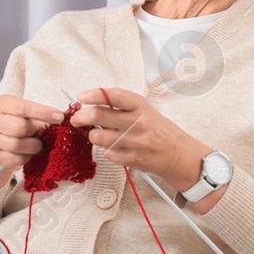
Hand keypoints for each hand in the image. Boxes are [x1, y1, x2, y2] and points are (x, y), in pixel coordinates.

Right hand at [0, 95, 65, 187]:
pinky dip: (27, 158)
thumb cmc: (16, 125)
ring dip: (34, 146)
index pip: (23, 107)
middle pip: (20, 127)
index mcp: (1, 104)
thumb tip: (58, 118)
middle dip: (37, 132)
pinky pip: (17, 159)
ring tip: (37, 145)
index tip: (59, 117)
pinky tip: (28, 154)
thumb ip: (38, 115)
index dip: (43, 112)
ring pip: (18, 144)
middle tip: (43, 134)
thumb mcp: (24, 114)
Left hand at [72, 87, 207, 191]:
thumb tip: (92, 104)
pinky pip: (107, 154)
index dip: (93, 94)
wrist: (177, 153)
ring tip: (96, 134)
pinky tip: (113, 147)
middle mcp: (137, 122)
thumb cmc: (157, 129)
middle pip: (98, 116)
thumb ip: (121, 106)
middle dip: (81, 116)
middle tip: (77, 118)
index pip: (112, 96)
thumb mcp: (144, 110)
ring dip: (92, 135)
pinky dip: (106, 150)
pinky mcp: (132, 159)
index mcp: (140, 106)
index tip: (81, 97)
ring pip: (98, 137)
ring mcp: (134, 142)